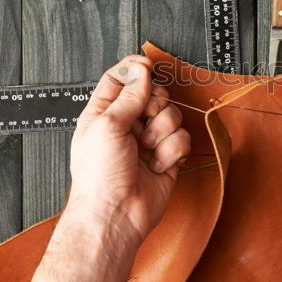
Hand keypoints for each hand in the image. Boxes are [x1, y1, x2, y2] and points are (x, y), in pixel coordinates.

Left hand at [68, 55, 190, 242]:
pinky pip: (182, 139)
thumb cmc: (99, 176)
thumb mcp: (108, 125)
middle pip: (154, 94)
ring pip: (172, 116)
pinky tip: (156, 164)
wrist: (116, 214)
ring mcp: (148, 140)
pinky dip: (172, 152)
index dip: (136, 69)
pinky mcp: (167, 156)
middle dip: (155, 105)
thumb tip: (141, 69)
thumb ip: (129, 94)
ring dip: (162, 133)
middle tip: (144, 119)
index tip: (147, 67)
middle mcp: (127, 124)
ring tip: (146, 149)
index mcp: (105, 112)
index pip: (122, 78)